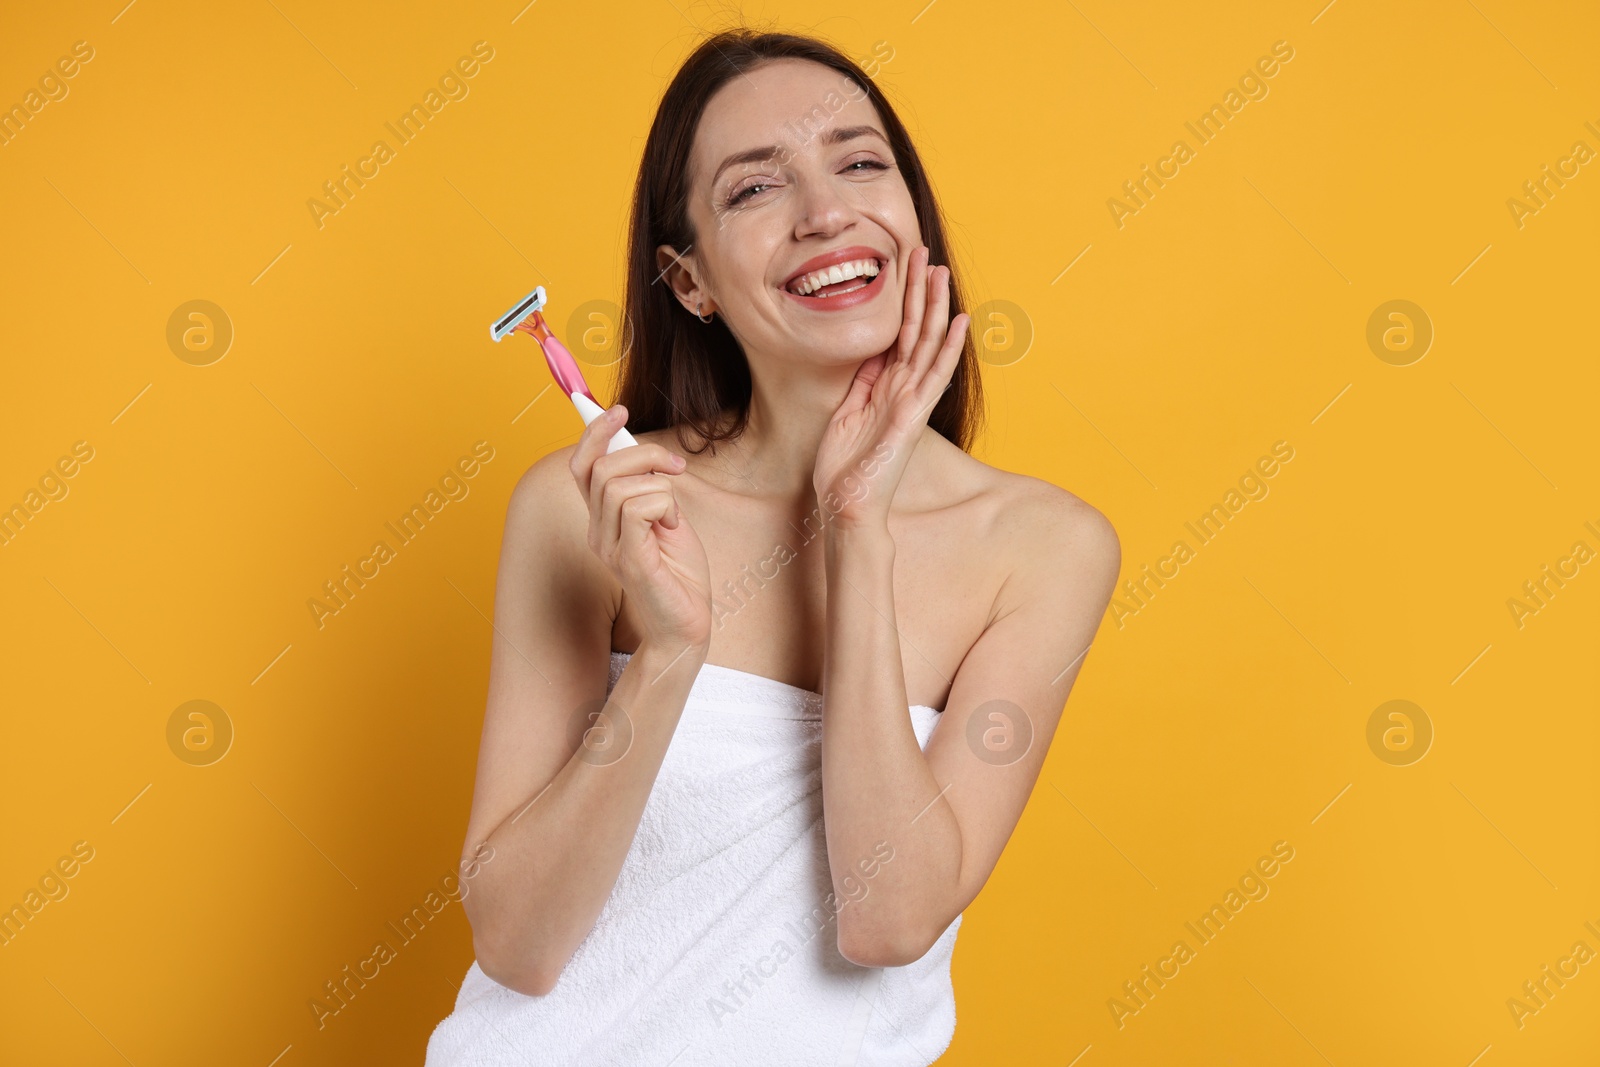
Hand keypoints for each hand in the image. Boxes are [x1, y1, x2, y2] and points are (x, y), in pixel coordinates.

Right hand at [569, 405, 712, 651]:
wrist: (688, 625)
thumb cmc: (680, 575)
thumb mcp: (668, 519)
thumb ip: (652, 488)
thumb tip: (643, 451)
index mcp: (602, 520)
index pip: (582, 466)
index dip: (594, 433)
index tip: (617, 409)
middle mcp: (597, 532)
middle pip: (600, 468)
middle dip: (644, 453)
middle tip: (677, 467)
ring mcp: (609, 547)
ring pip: (620, 485)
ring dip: (659, 486)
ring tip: (675, 514)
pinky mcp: (629, 560)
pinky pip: (639, 508)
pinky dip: (664, 506)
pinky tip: (673, 527)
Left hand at [812, 245, 969, 530]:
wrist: (847, 506)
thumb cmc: (844, 469)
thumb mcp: (846, 414)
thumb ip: (862, 386)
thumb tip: (872, 357)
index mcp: (885, 389)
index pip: (898, 336)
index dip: (901, 302)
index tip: (902, 268)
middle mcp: (903, 391)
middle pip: (915, 331)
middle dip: (918, 292)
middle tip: (922, 253)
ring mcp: (911, 402)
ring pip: (927, 344)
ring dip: (935, 307)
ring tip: (940, 272)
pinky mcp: (912, 416)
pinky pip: (934, 375)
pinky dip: (948, 347)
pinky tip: (961, 321)